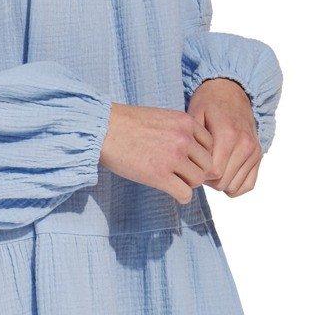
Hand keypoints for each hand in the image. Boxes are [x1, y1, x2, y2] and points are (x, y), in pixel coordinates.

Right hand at [99, 102, 216, 203]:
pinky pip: (185, 194)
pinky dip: (181, 197)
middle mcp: (184, 139)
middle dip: (195, 170)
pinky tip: (173, 192)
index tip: (188, 160)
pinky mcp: (159, 175)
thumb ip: (181, 131)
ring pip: (197, 180)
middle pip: (206, 165)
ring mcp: (173, 158)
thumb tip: (194, 152)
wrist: (102, 129)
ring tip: (172, 180)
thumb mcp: (162, 118)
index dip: (200, 155)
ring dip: (187, 183)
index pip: (211, 145)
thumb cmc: (127, 123)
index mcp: (186, 122)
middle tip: (180, 172)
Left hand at [187, 78, 261, 197]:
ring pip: (234, 187)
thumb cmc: (209, 103)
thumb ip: (194, 142)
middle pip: (222, 182)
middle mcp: (245, 145)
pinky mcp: (258, 156)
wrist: (231, 90)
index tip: (192, 163)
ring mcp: (254, 151)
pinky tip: (224, 172)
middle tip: (199, 164)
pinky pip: (248, 185)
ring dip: (220, 182)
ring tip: (212, 166)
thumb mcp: (195, 115)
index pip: (214, 172)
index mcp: (228, 135)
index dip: (199, 173)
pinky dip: (234, 185)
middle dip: (207, 179)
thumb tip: (194, 168)